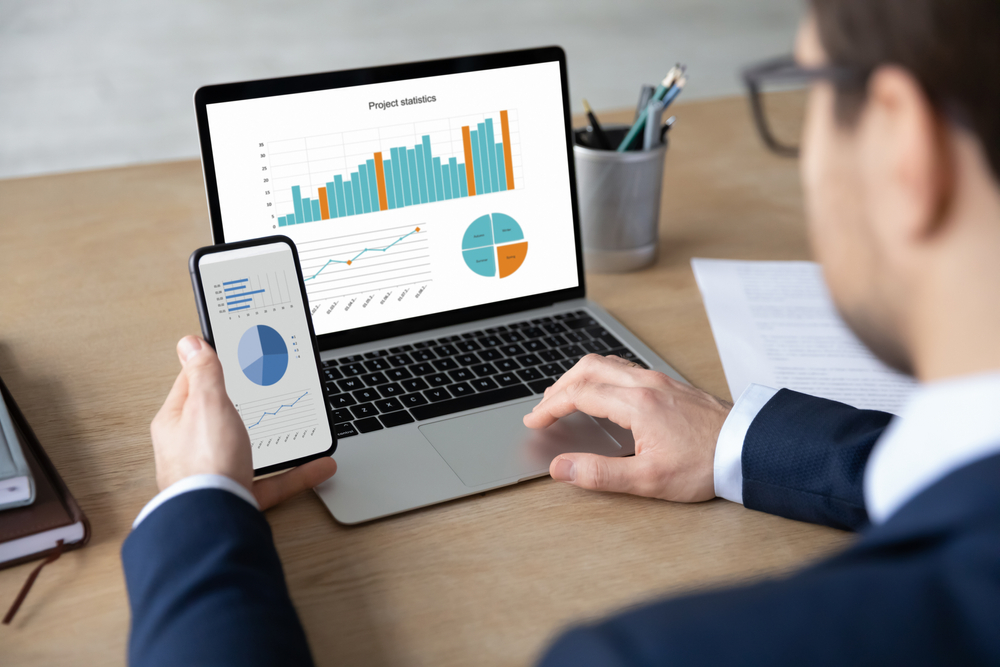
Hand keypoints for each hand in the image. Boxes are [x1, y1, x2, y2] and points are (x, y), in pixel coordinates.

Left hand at [150, 336, 336, 509]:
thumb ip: (205, 372)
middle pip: (222, 416)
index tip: (234, 354)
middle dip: (247, 403)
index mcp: (177, 421)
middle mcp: (192, 448)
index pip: (194, 383)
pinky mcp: (238, 495)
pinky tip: (318, 465)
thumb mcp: (208, 404)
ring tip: (300, 425)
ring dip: (278, 437)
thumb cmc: (204, 465)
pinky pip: (272, 480)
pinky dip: (296, 472)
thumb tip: (190, 343)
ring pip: (250, 448)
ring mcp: (215, 472)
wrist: (214, 521)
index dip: (214, 365)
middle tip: (269, 386)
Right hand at [523, 354, 731, 501]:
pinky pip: (625, 367)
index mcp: (637, 404)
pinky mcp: (670, 384)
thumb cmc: (706, 465)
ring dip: (580, 376)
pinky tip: (603, 393)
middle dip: (559, 385)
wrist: (750, 448)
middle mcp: (646, 384)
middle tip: (544, 407)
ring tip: (566, 397)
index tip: (535, 421)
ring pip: (608, 363)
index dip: (550, 406)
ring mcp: (659, 380)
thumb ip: (600, 474)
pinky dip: (601, 375)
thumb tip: (561, 469)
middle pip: (589, 367)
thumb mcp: (649, 479)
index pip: (579, 394)